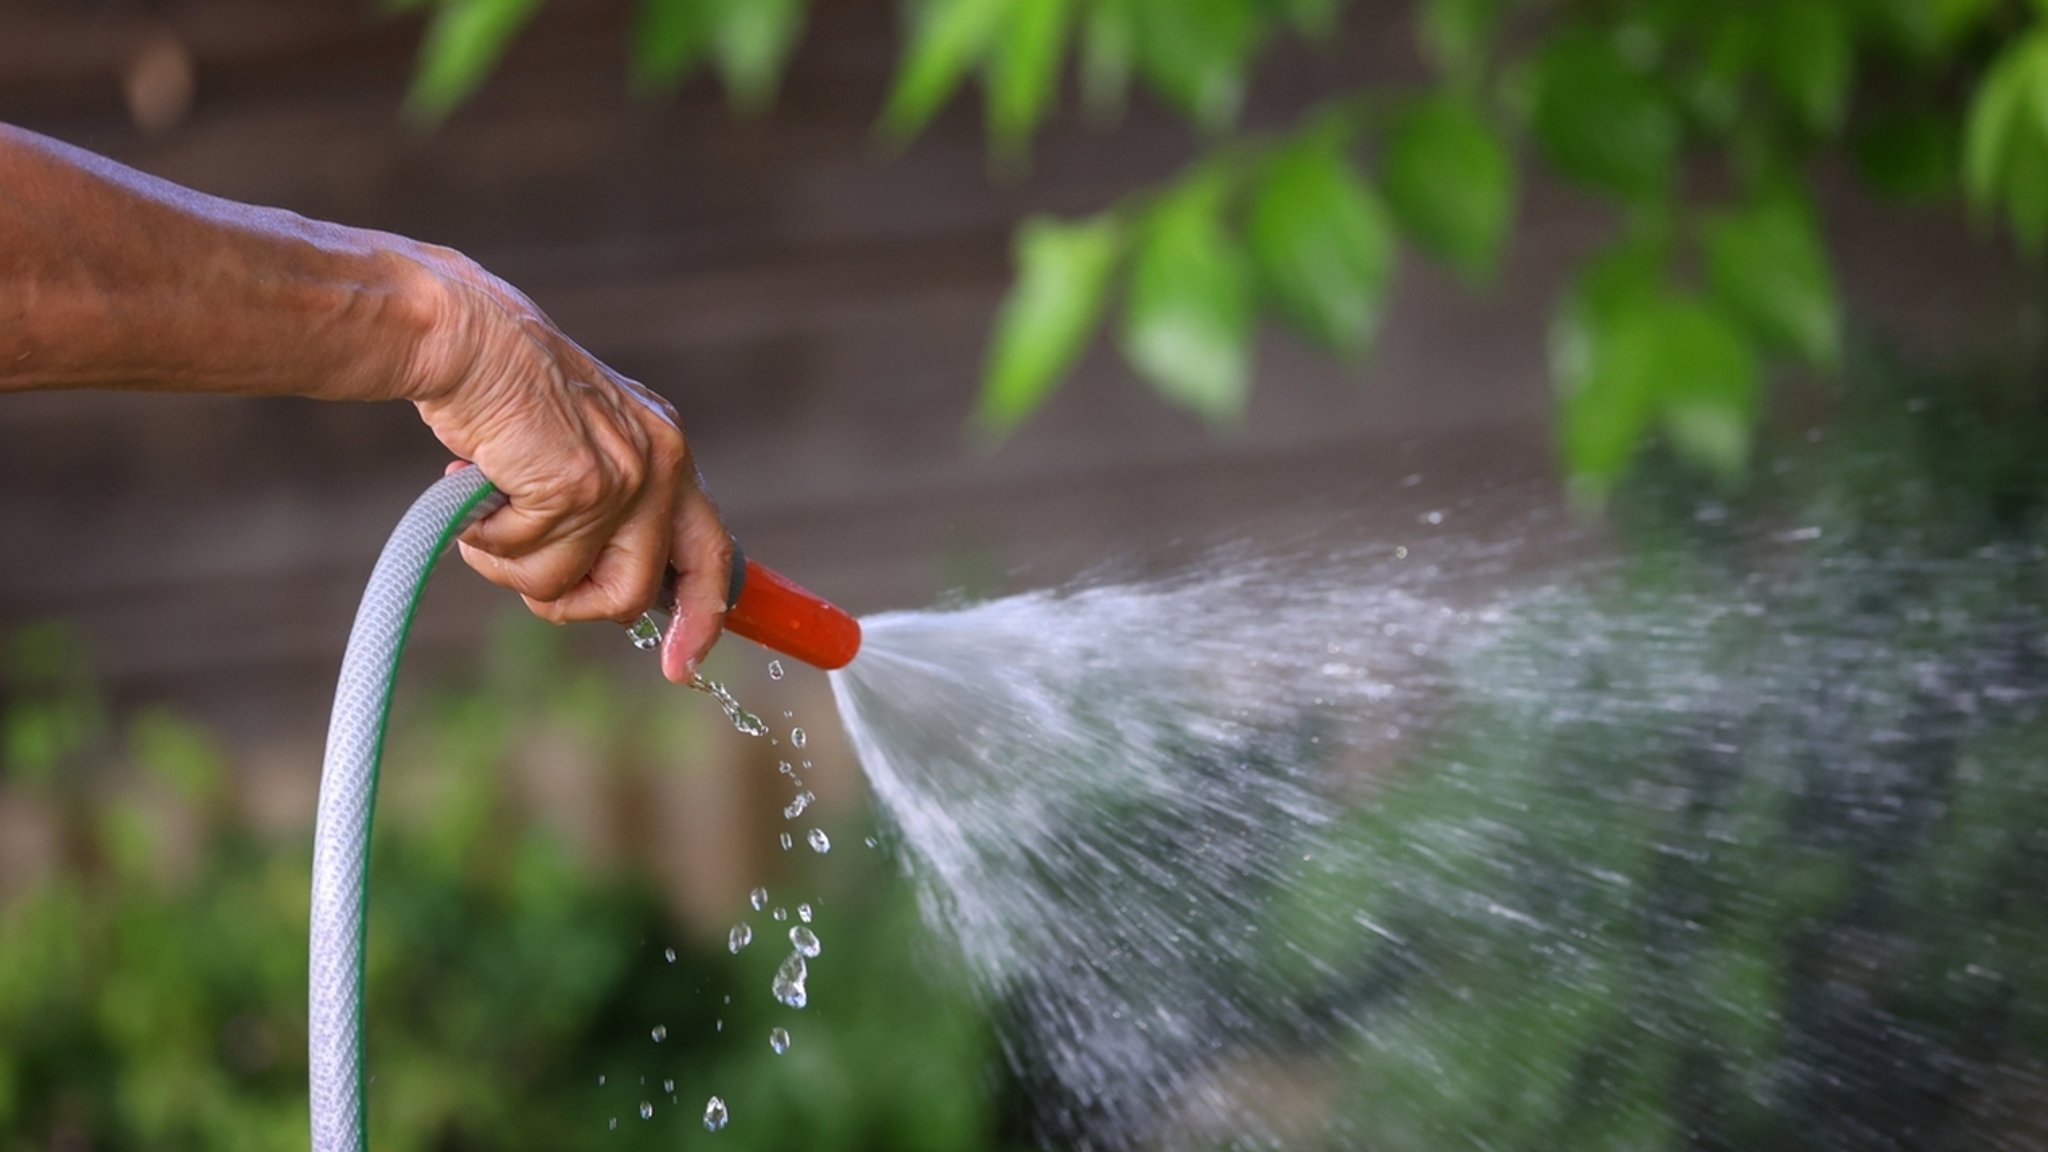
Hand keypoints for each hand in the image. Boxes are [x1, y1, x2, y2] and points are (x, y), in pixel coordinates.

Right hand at [400, 246, 729, 682]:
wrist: (466, 338)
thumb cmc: (504, 391)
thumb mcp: (577, 444)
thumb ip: (602, 506)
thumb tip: (595, 583)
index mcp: (667, 450)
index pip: (708, 553)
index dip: (700, 618)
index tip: (681, 666)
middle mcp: (663, 463)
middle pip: (633, 594)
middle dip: (569, 602)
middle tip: (526, 575)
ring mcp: (625, 479)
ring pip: (564, 585)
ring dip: (509, 562)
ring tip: (487, 506)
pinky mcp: (580, 489)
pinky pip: (525, 560)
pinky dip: (486, 537)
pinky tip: (478, 484)